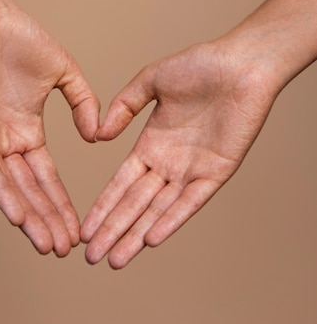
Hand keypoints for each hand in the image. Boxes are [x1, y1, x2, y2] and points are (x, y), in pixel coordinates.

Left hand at [0, 3, 98, 256]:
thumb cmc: (21, 40)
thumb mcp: (66, 74)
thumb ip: (84, 104)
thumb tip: (96, 136)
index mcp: (27, 130)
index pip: (47, 176)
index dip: (62, 202)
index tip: (79, 227)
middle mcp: (8, 141)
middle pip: (31, 190)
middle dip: (49, 219)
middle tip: (66, 248)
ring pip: (10, 188)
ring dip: (29, 217)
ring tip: (47, 245)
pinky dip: (3, 194)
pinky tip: (19, 218)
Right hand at [81, 40, 277, 267]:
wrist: (239, 64)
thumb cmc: (199, 65)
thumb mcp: (151, 81)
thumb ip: (124, 106)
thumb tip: (99, 135)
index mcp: (151, 145)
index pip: (121, 184)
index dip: (103, 206)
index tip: (85, 228)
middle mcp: (169, 163)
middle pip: (135, 204)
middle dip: (113, 230)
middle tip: (91, 257)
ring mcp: (192, 170)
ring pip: (159, 209)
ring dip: (137, 234)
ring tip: (116, 259)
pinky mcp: (216, 171)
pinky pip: (191, 201)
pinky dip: (172, 220)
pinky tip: (152, 239)